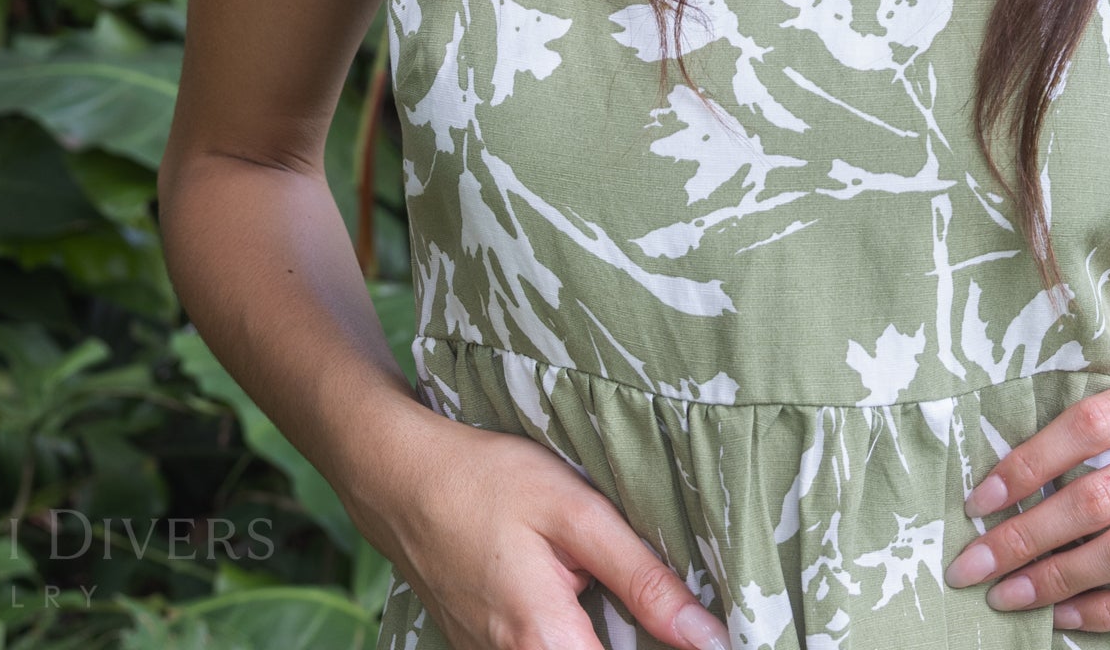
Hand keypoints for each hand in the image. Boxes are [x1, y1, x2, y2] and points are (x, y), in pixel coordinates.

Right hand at [363, 405, 728, 649]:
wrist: (400, 477)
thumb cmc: (488, 482)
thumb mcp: (577, 513)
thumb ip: (644, 578)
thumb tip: (709, 637)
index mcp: (546, 644)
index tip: (705, 637)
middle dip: (636, 639)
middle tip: (665, 611)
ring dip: (601, 631)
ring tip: (613, 591)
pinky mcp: (479, 647)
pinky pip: (540, 649)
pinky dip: (570, 629)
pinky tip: (577, 589)